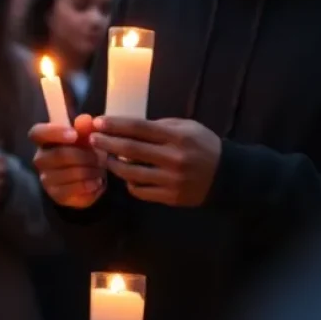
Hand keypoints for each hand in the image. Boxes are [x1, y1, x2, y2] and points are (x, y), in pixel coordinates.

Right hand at [31, 114, 106, 208]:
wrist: (89, 180)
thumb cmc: (85, 153)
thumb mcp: (87, 139)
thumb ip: (85, 129)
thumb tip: (86, 119)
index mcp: (44, 141)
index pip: (37, 133)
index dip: (54, 132)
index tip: (74, 135)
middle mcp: (40, 159)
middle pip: (60, 154)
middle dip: (85, 156)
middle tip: (101, 158)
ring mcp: (46, 178)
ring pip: (69, 172)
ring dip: (90, 171)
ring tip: (100, 170)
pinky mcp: (55, 194)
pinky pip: (73, 189)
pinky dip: (89, 185)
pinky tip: (96, 182)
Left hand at [90, 116, 220, 205]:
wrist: (229, 176)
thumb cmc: (203, 146)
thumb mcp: (187, 127)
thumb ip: (159, 125)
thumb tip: (127, 126)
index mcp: (177, 137)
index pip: (139, 128)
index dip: (116, 125)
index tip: (97, 122)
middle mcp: (173, 158)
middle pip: (130, 149)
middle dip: (107, 143)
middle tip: (92, 139)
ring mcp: (172, 180)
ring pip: (131, 173)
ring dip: (113, 164)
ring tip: (106, 157)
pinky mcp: (171, 197)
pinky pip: (140, 190)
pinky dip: (129, 183)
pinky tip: (126, 176)